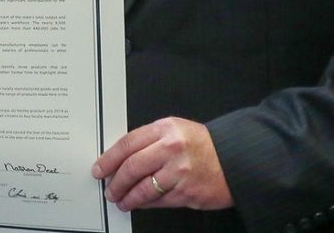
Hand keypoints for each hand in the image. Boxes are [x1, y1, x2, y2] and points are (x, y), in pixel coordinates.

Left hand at [92, 117, 232, 211]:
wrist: (234, 159)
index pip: (128, 143)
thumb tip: (121, 158)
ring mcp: (180, 171)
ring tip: (121, 200)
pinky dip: (145, 204)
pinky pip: (159, 201)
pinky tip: (139, 204)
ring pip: (144, 188)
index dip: (109, 158)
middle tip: (109, 189)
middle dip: (116, 181)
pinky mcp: (187, 192)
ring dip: (128, 197)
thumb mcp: (175, 130)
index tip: (100, 168)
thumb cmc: (202, 145)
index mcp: (165, 129)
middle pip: (132, 166)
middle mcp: (171, 148)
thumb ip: (150, 140)